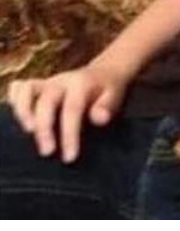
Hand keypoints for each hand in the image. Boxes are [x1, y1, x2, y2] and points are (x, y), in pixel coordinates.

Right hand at [7, 63, 126, 162]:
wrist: (104, 72)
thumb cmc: (108, 90)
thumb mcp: (115, 96)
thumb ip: (107, 107)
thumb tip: (99, 119)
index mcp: (82, 84)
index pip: (72, 109)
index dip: (69, 135)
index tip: (69, 158)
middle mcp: (61, 81)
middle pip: (47, 101)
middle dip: (44, 128)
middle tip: (47, 153)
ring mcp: (48, 82)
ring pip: (27, 90)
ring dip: (23, 111)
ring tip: (26, 134)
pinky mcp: (38, 86)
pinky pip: (19, 87)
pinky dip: (14, 101)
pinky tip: (15, 120)